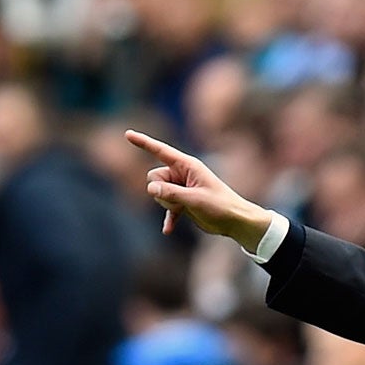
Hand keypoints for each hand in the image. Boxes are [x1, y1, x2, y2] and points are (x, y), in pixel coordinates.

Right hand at [126, 130, 272, 247]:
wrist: (236, 222)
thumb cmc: (220, 206)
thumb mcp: (194, 200)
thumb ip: (171, 193)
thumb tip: (150, 188)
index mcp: (187, 166)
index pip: (160, 151)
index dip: (143, 142)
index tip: (127, 134)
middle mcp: (182, 174)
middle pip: (154, 177)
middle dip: (161, 190)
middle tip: (180, 201)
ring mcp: (182, 188)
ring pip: (158, 193)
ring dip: (167, 204)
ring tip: (187, 209)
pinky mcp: (183, 202)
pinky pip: (167, 207)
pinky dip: (169, 217)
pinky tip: (168, 230)